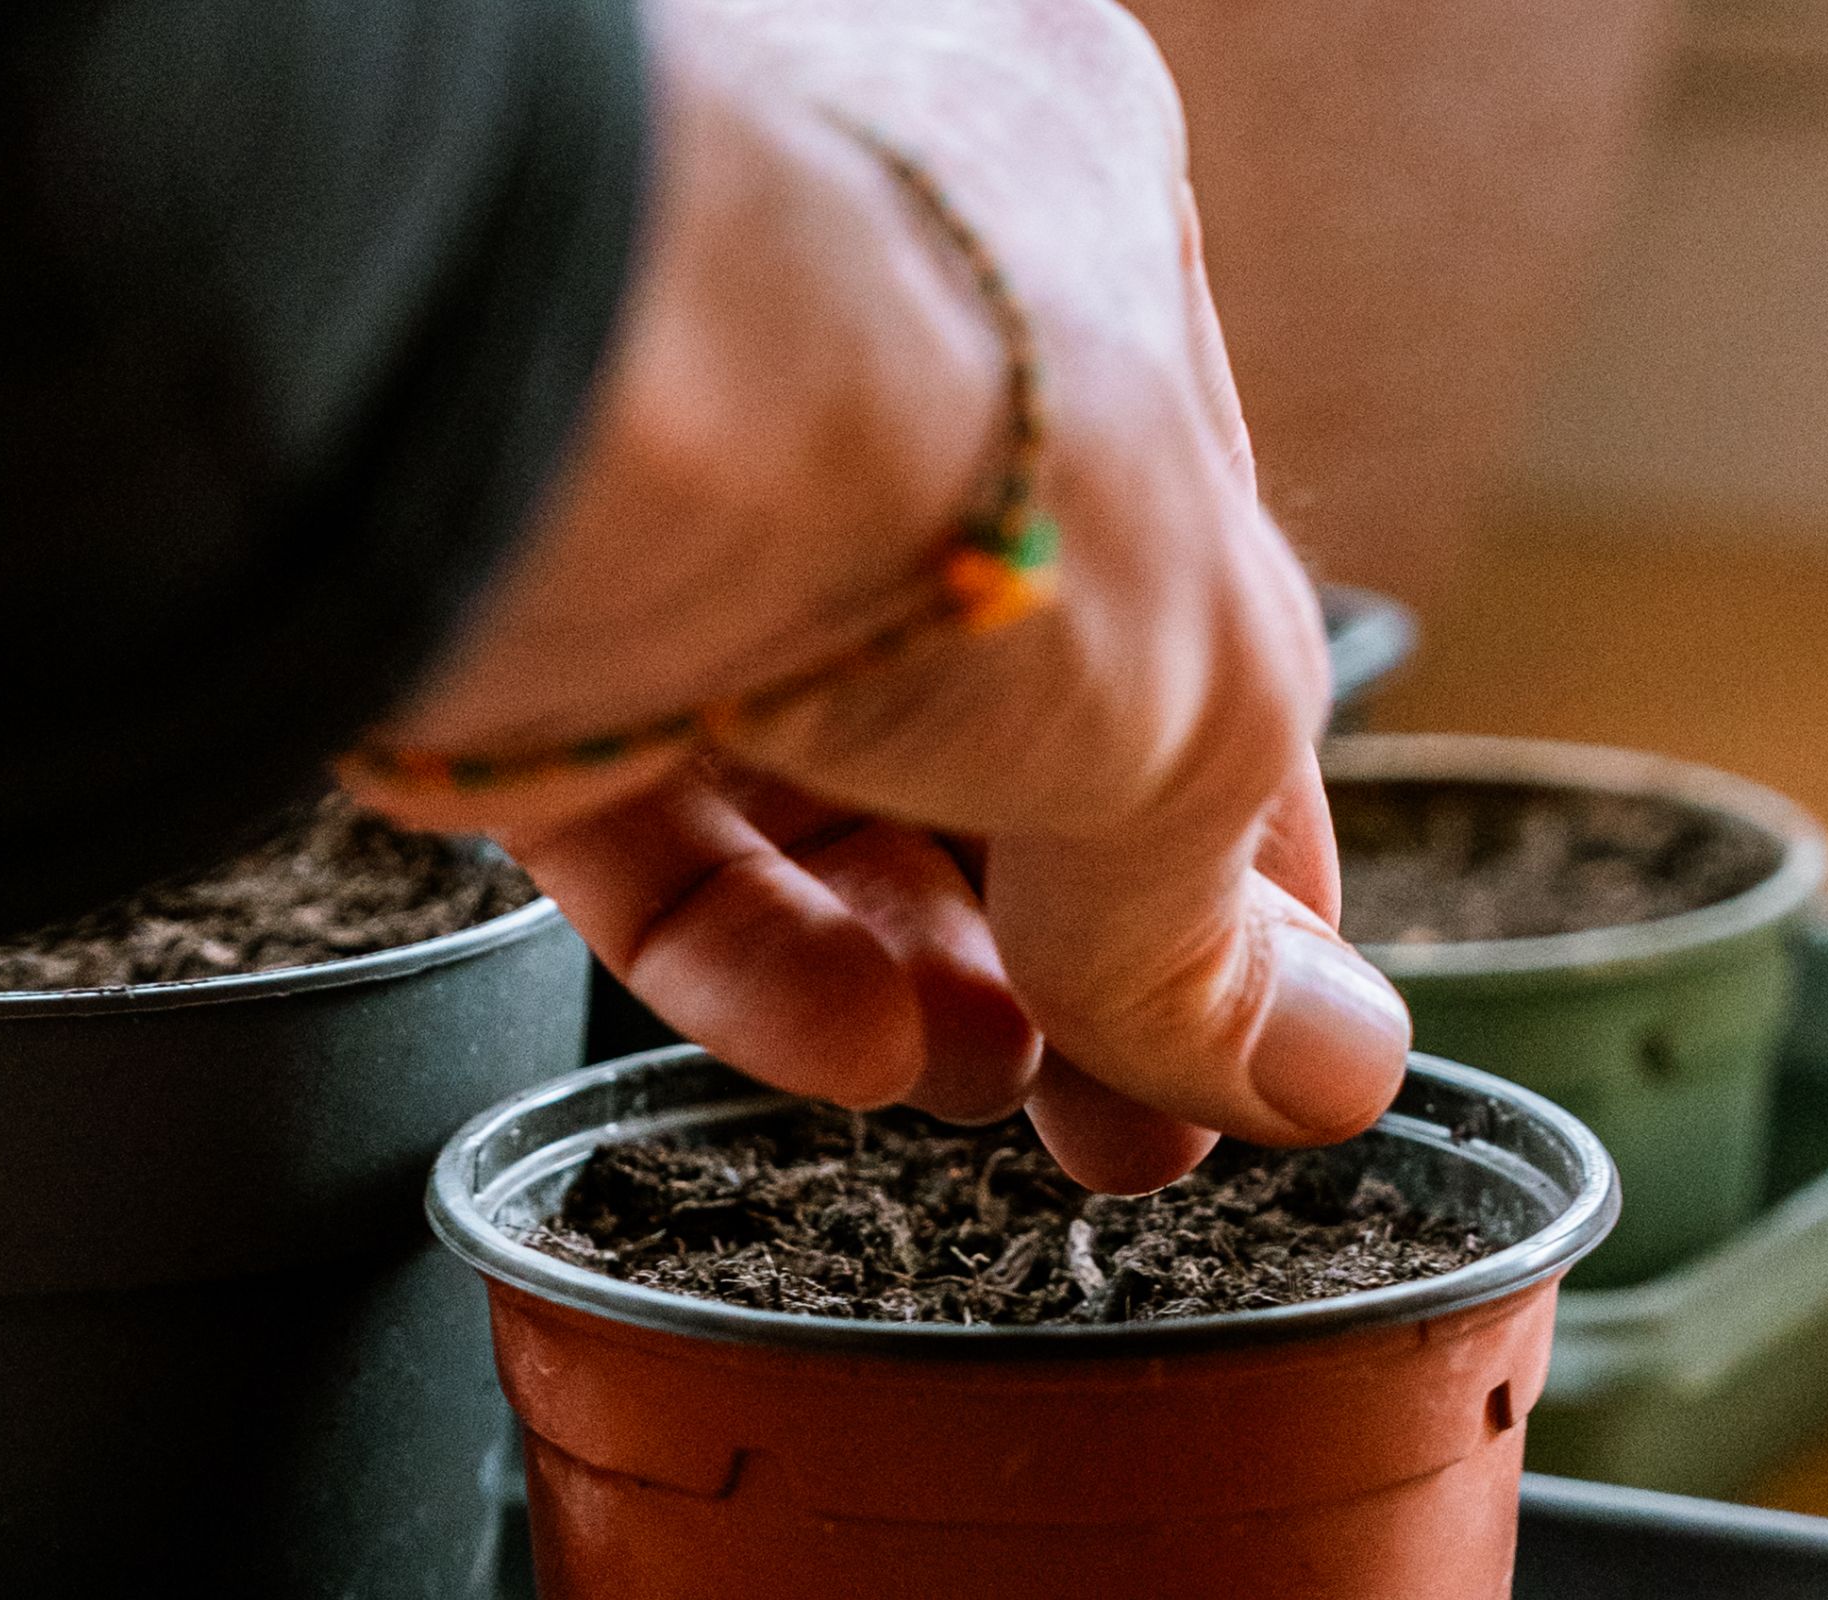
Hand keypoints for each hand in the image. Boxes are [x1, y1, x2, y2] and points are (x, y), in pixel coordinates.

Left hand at [342, 0, 1408, 1190]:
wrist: (548, 399)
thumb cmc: (914, 434)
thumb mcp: (1182, 703)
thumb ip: (1218, 914)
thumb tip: (1311, 1070)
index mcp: (1069, 258)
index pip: (1194, 598)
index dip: (1238, 841)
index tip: (1256, 1027)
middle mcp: (866, 348)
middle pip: (1001, 703)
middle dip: (1071, 939)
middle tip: (1118, 1118)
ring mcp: (677, 487)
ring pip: (816, 775)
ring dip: (920, 965)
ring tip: (989, 1084)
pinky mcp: (516, 613)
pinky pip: (646, 817)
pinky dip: (748, 953)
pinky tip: (847, 1048)